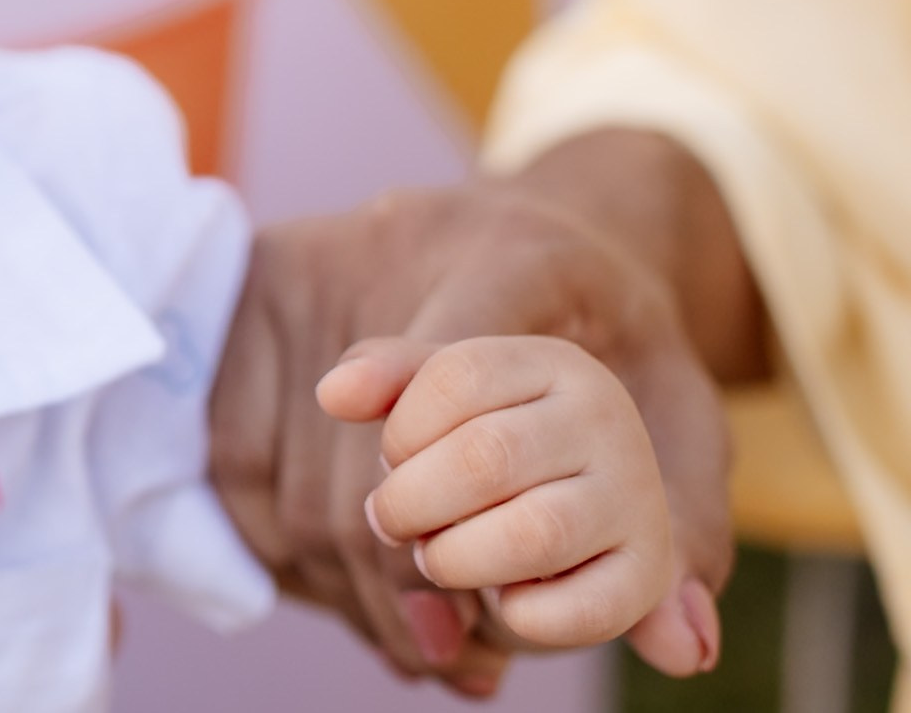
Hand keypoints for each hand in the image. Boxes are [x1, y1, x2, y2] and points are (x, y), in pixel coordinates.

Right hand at [209, 162, 733, 695]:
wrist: (535, 232)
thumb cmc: (612, 337)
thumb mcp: (681, 410)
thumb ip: (686, 522)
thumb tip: (684, 648)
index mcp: (520, 256)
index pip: (465, 370)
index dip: (448, 485)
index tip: (452, 580)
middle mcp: (400, 239)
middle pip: (372, 454)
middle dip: (405, 578)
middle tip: (451, 650)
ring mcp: (314, 260)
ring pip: (294, 469)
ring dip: (341, 580)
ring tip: (408, 638)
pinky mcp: (255, 280)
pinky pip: (237, 448)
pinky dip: (279, 538)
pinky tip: (336, 585)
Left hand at [319, 336, 677, 655]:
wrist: (582, 497)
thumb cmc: (490, 435)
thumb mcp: (443, 392)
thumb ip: (384, 376)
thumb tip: (331, 395)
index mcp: (554, 362)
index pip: (454, 379)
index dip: (401, 431)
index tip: (393, 458)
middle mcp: (607, 420)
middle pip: (484, 458)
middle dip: (411, 503)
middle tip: (395, 520)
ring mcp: (635, 498)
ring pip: (531, 534)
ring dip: (457, 558)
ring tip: (438, 556)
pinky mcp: (645, 575)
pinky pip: (580, 610)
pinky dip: (519, 614)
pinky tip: (500, 598)